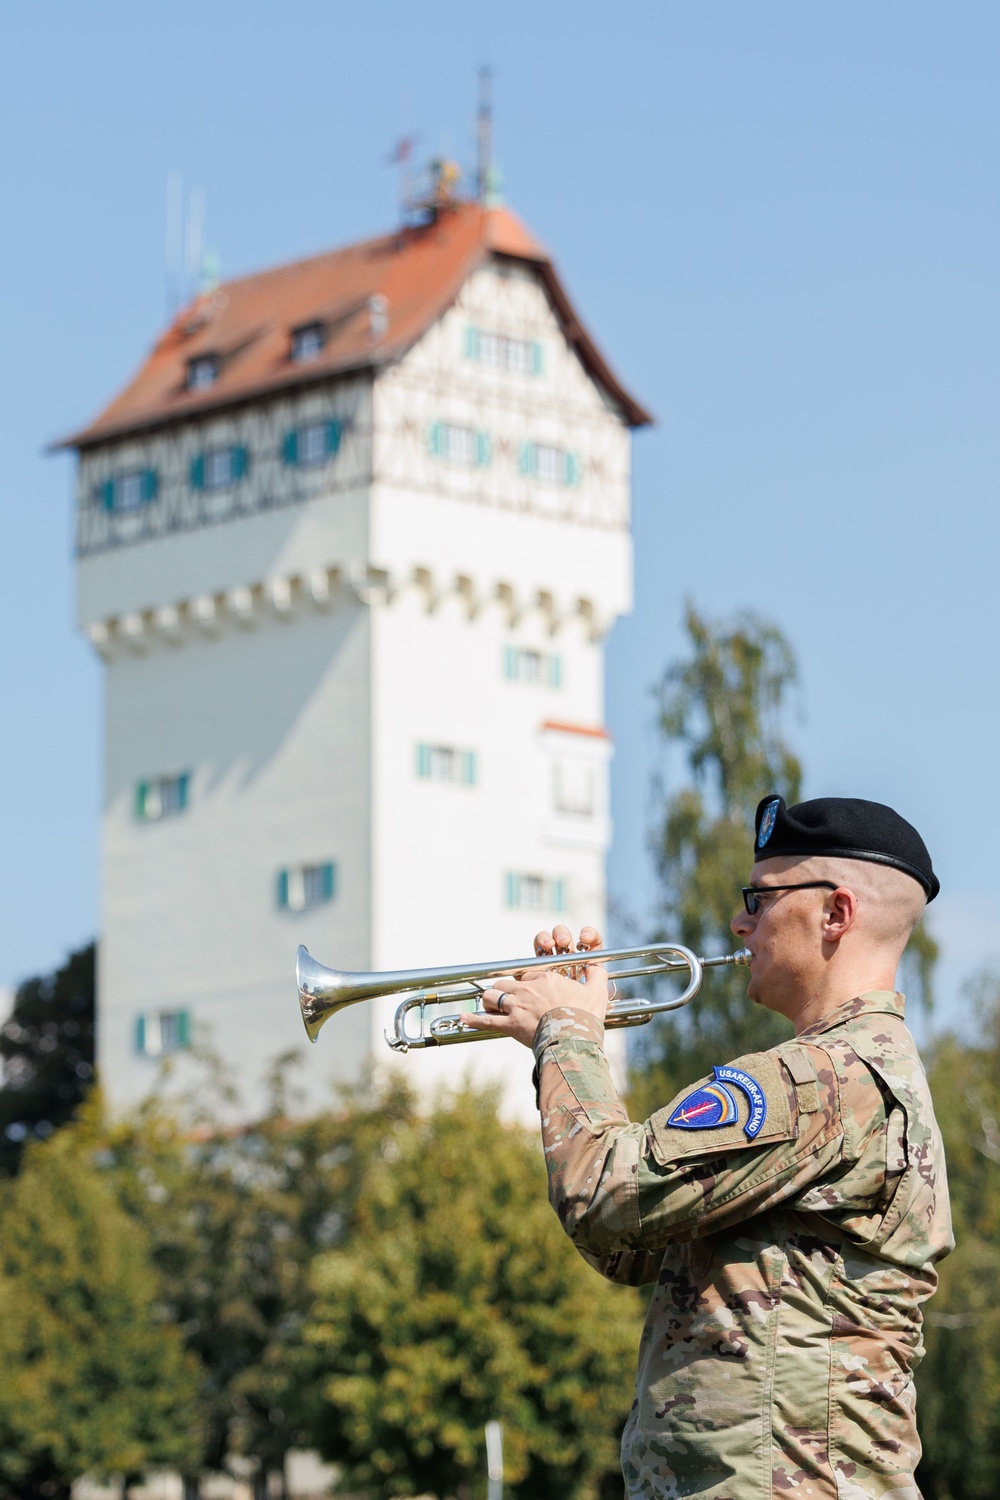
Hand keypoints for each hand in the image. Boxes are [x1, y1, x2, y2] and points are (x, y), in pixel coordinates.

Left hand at [461, 924, 608, 1047]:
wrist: (576, 1041)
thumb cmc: (587, 1017)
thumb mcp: (597, 991)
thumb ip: (597, 975)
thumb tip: (598, 965)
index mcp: (547, 979)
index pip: (528, 974)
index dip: (526, 982)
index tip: (527, 989)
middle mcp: (529, 989)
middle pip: (506, 983)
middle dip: (504, 990)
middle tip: (506, 999)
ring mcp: (517, 1006)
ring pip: (493, 996)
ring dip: (490, 1001)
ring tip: (490, 1007)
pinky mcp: (510, 1025)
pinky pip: (486, 1021)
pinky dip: (474, 1019)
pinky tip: (464, 1018)